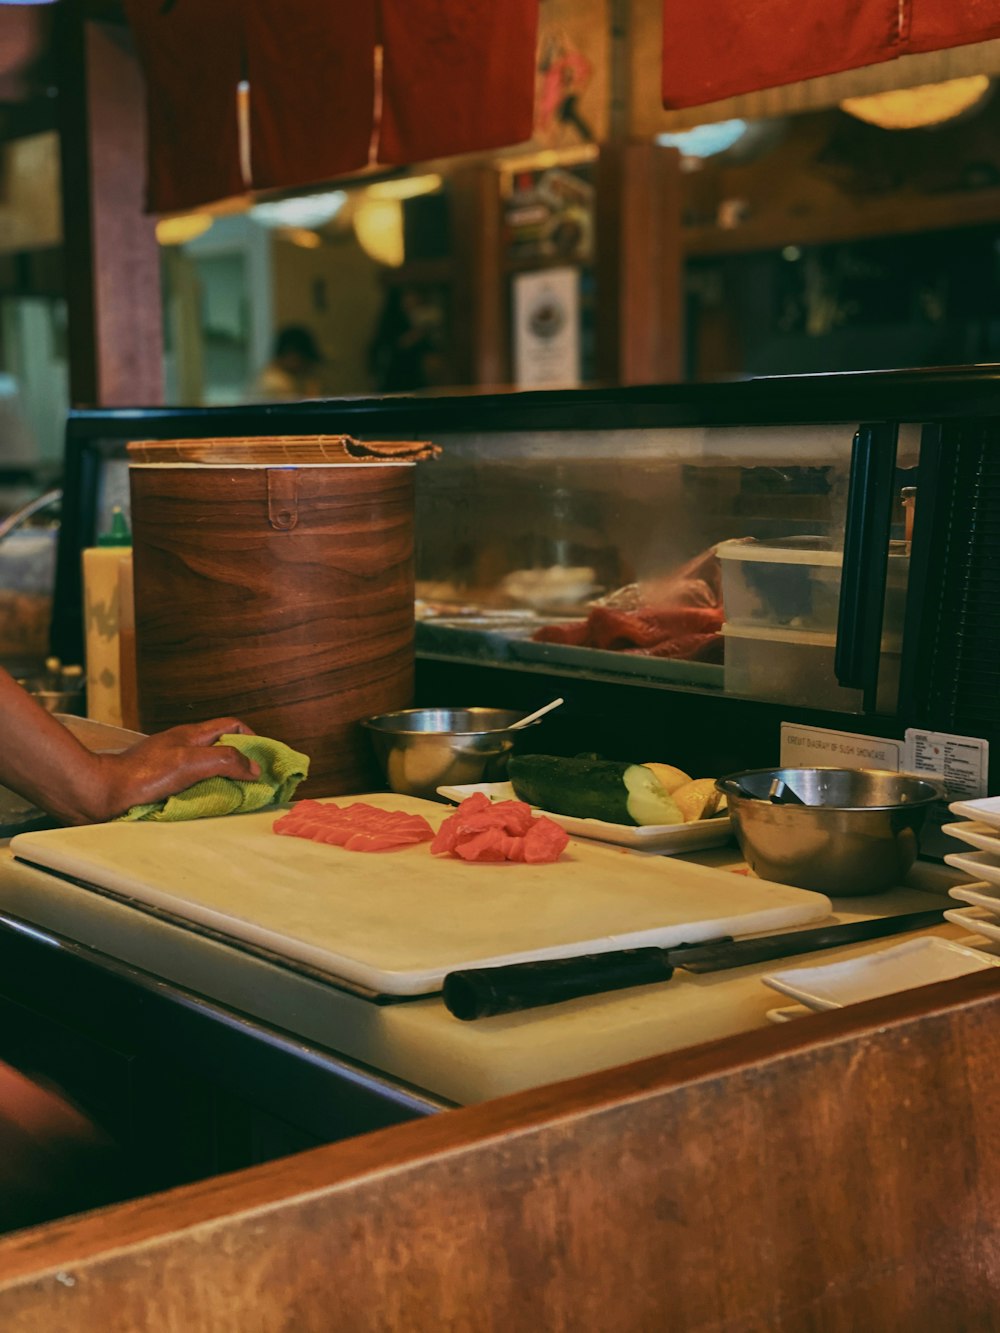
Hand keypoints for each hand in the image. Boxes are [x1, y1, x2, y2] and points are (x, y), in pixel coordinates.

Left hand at [89, 718, 259, 822]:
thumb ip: (225, 760)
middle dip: (243, 763)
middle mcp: (184, 748)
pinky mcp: (163, 786)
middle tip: (258, 784)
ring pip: (210, 769)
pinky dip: (207, 795)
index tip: (265, 759)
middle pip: (224, 748)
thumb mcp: (189, 763)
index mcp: (192, 736)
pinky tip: (210, 808)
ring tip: (239, 799)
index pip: (232, 726)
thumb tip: (255, 768)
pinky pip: (194, 786)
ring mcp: (173, 767)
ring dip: (227, 782)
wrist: (101, 794)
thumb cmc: (141, 776)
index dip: (253, 738)